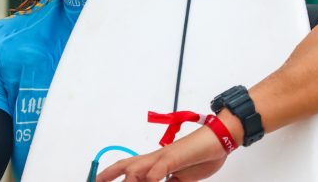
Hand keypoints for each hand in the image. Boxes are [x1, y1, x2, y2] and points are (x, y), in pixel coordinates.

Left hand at [96, 126, 226, 181]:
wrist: (219, 138)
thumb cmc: (201, 156)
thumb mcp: (182, 177)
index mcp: (155, 162)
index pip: (129, 168)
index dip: (112, 175)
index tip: (98, 181)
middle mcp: (155, 157)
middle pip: (125, 165)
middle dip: (107, 175)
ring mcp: (163, 156)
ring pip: (136, 168)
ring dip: (125, 180)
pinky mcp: (174, 157)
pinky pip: (158, 170)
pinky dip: (150, 179)